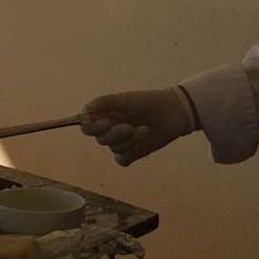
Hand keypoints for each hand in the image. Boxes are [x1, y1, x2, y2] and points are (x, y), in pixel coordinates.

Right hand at [80, 87, 197, 166]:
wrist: (172, 111)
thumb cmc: (147, 101)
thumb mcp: (123, 98)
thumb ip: (103, 102)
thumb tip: (85, 110)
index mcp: (104, 116)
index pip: (87, 127)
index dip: (94, 127)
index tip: (107, 122)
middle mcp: (109, 130)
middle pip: (100, 139)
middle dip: (115, 134)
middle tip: (129, 127)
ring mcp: (121, 143)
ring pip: (114, 148)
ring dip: (130, 140)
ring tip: (145, 129)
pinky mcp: (132, 153)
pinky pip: (122, 159)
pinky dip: (131, 152)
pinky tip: (143, 141)